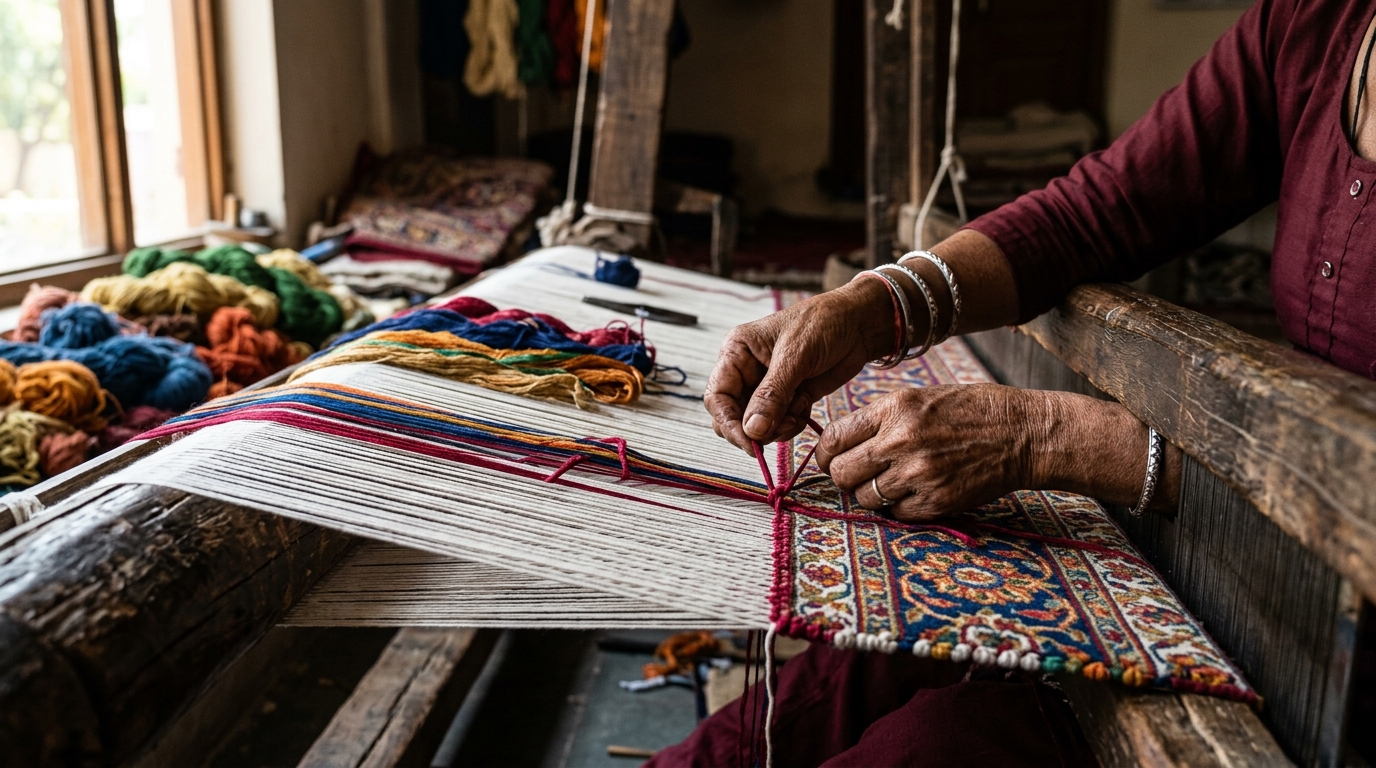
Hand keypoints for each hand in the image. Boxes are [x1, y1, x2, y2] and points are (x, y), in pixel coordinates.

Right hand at [704, 279, 895, 452]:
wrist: (859, 323)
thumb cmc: (823, 324)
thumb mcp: (795, 357)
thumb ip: (772, 395)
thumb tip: (752, 431)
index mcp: (737, 352)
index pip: (717, 396)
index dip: (728, 423)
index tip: (749, 442)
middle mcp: (747, 371)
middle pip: (733, 416)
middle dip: (754, 429)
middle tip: (779, 430)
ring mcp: (767, 387)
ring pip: (756, 425)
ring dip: (776, 428)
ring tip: (797, 413)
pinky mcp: (788, 398)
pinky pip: (778, 425)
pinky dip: (791, 425)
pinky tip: (804, 408)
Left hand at [815, 384, 1045, 520]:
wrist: (1023, 433)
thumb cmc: (971, 412)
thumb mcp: (920, 399)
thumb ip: (879, 420)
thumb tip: (839, 444)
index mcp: (894, 408)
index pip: (833, 438)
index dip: (826, 454)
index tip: (831, 459)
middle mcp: (901, 440)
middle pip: (841, 473)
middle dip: (845, 477)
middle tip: (860, 476)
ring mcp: (918, 473)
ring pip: (865, 498)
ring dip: (873, 494)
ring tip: (894, 482)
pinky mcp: (936, 501)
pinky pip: (896, 514)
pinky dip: (901, 508)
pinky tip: (918, 491)